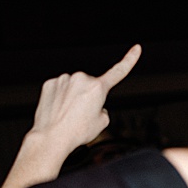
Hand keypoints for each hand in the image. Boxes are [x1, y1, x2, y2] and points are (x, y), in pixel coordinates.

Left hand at [0, 45, 141, 187]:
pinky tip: (58, 110)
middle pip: (90, 86)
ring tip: (68, 114)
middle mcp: (81, 79)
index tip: (136, 48)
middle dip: (88, 96)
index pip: (118, 71)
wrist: (51, 138)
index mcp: (98, 87)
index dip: (129, 59)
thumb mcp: (102, 124)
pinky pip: (60, 89)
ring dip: (73, 97)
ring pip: (73, 87)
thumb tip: (94, 105)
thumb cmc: (76, 132)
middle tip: (81, 115)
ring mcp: (64, 80)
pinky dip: (60, 98)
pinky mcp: (50, 84)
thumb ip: (102, 109)